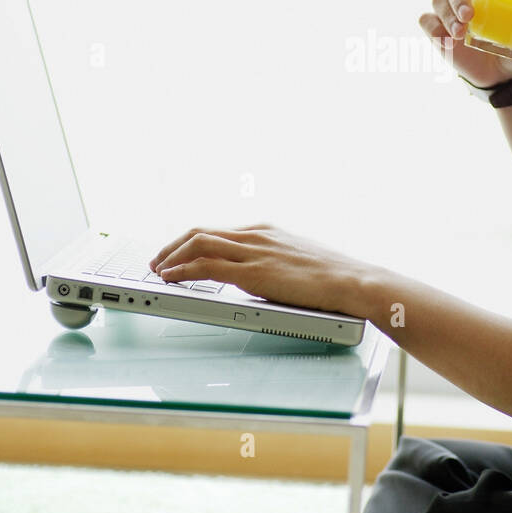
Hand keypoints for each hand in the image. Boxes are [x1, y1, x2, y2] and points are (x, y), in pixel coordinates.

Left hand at [148, 223, 371, 317]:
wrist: (353, 281)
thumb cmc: (335, 278)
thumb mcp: (301, 262)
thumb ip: (279, 265)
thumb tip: (268, 279)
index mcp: (268, 232)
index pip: (220, 231)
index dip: (193, 241)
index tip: (180, 252)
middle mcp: (257, 236)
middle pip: (202, 232)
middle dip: (174, 245)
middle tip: (159, 258)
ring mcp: (254, 252)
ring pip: (198, 243)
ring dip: (171, 255)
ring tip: (158, 268)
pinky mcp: (252, 272)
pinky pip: (206, 266)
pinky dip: (182, 270)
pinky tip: (171, 277)